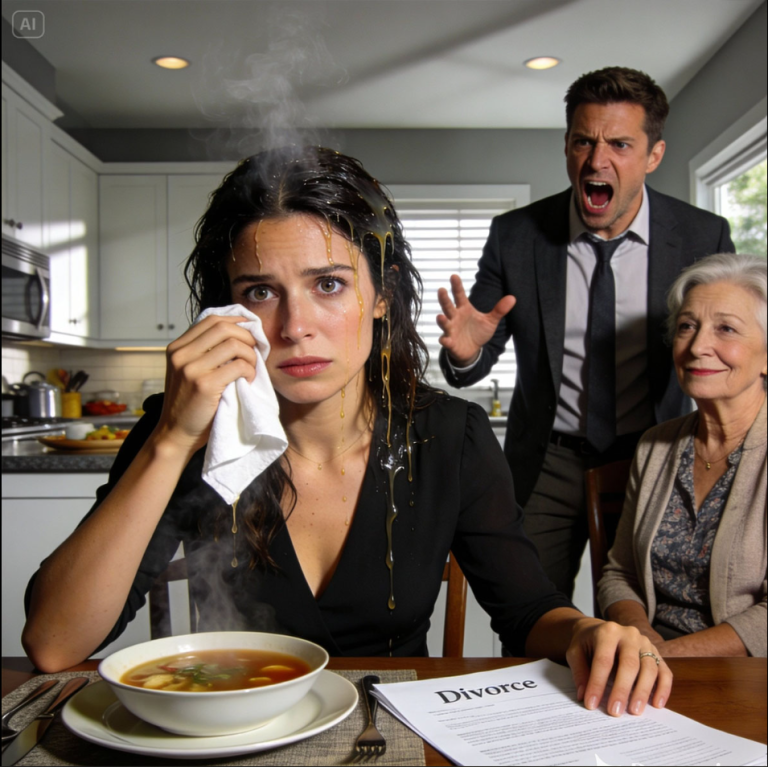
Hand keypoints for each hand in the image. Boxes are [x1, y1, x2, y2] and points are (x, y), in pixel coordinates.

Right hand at [155, 315, 258, 453]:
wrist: (176, 434)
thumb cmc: (190, 404)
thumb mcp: (189, 371)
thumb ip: (204, 352)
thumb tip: (238, 332)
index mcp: (177, 348)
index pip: (211, 319)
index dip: (236, 322)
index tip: (250, 331)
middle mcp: (181, 354)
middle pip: (223, 327)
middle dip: (246, 336)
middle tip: (256, 350)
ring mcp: (191, 368)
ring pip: (234, 344)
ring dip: (251, 355)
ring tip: (252, 369)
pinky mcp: (204, 384)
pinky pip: (238, 366)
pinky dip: (250, 371)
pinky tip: (249, 380)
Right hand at [436, 274, 515, 365]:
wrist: (472, 350)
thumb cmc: (478, 332)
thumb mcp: (490, 321)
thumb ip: (499, 310)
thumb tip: (513, 298)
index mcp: (464, 309)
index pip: (459, 295)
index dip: (456, 286)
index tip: (454, 276)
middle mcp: (455, 317)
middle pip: (448, 306)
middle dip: (444, 299)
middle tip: (441, 290)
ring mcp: (451, 330)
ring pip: (445, 323)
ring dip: (442, 320)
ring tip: (440, 316)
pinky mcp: (450, 343)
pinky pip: (446, 341)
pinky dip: (445, 341)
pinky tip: (445, 340)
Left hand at [566, 618, 671, 716]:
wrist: (599, 629)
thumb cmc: (587, 643)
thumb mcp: (575, 651)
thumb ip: (579, 672)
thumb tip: (584, 696)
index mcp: (607, 632)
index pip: (603, 660)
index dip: (597, 683)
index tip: (591, 704)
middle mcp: (629, 634)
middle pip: (630, 664)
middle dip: (622, 690)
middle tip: (615, 712)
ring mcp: (645, 643)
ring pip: (649, 668)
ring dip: (643, 692)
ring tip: (634, 711)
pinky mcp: (656, 652)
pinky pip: (664, 671)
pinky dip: (663, 689)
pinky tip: (657, 704)